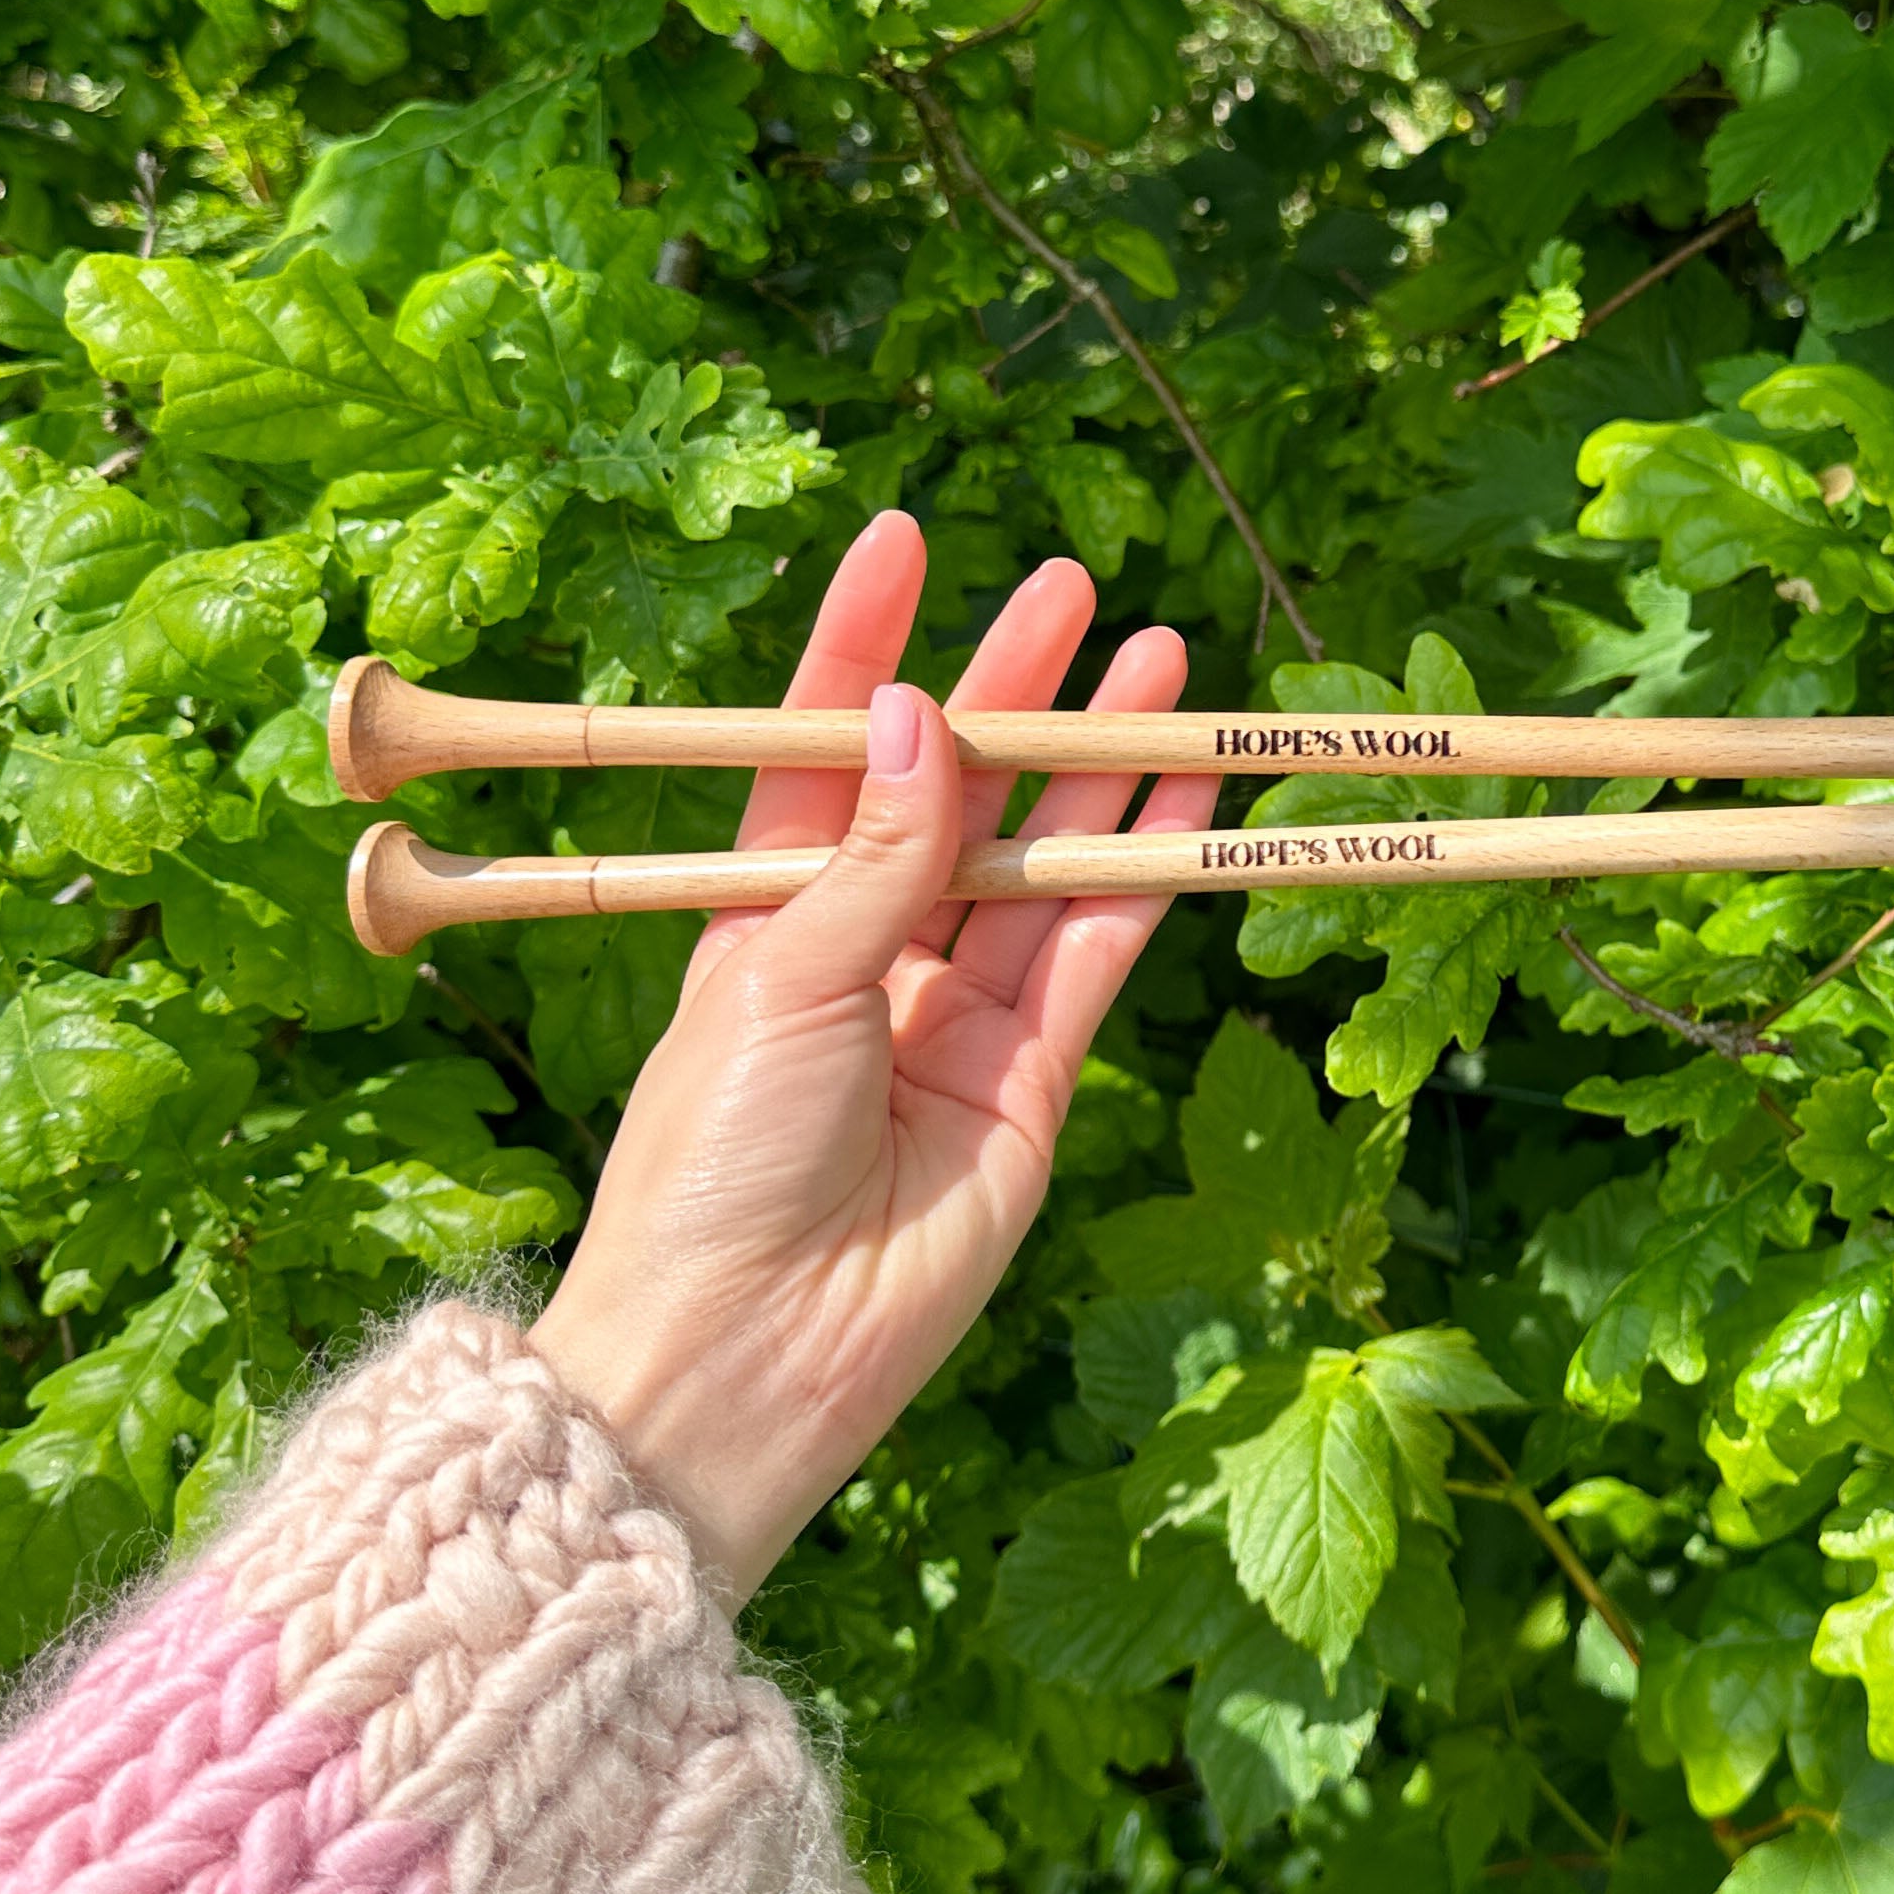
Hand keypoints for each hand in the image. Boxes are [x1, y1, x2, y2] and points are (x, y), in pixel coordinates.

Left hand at [529, 518, 1213, 1600]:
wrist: (744, 1351)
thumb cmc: (712, 1160)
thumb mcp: (778, 977)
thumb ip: (875, 855)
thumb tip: (927, 718)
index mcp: (759, 915)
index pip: (819, 752)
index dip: (861, 646)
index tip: (905, 541)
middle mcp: (861, 954)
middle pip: (952, 796)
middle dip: (1012, 692)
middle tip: (1071, 588)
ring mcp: (950, 1018)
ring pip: (1040, 864)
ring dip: (1097, 766)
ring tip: (1159, 663)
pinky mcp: (1028, 1086)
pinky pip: (1093, 955)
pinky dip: (1140, 874)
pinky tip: (1181, 794)